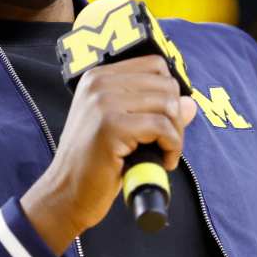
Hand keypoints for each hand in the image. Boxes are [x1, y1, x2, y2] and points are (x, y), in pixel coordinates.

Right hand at [20, 55, 197, 254]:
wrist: (66, 192)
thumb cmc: (93, 162)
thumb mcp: (122, 127)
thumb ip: (153, 110)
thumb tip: (190, 103)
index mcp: (97, 77)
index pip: (154, 65)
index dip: (169, 93)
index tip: (164, 121)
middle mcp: (98, 83)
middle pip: (166, 85)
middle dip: (176, 118)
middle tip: (165, 143)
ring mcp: (103, 103)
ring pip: (168, 106)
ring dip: (175, 135)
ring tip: (162, 153)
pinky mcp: (111, 127)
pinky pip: (162, 128)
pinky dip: (171, 148)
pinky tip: (161, 162)